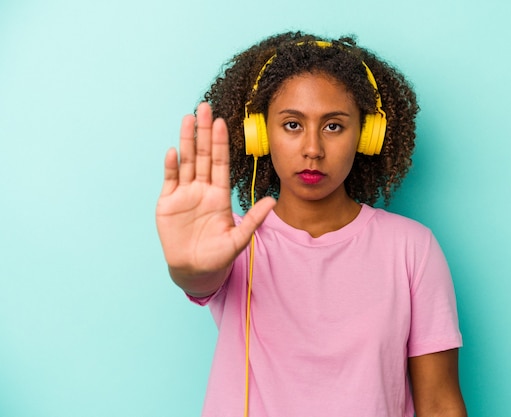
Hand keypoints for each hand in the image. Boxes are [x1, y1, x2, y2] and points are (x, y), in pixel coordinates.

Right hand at [156, 102, 275, 276]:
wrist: (194, 270)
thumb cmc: (218, 256)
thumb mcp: (239, 238)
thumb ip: (254, 219)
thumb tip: (274, 201)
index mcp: (219, 195)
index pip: (220, 163)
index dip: (219, 143)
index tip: (221, 123)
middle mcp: (202, 189)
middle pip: (202, 155)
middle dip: (203, 132)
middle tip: (204, 107)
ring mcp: (184, 194)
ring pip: (186, 162)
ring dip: (186, 140)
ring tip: (187, 119)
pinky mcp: (167, 203)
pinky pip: (170, 180)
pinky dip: (171, 166)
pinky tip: (173, 151)